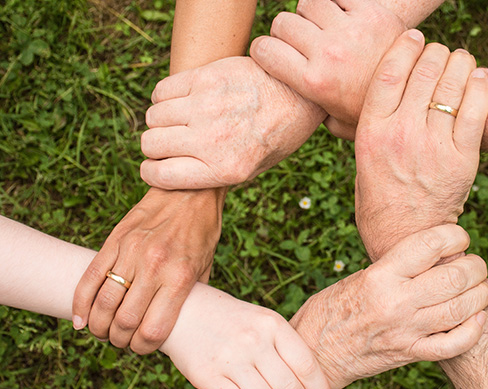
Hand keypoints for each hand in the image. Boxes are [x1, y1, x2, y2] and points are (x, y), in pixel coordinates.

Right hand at [72, 187, 224, 353]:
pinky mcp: (115, 239)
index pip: (153, 329)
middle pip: (124, 321)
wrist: (190, 190)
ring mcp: (132, 251)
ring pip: (103, 302)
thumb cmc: (202, 231)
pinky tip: (81, 318)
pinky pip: (90, 277)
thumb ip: (190, 295)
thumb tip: (177, 322)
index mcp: (180, 277)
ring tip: (103, 330)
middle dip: (119, 340)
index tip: (142, 347)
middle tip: (121, 340)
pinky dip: (80, 303)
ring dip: (99, 326)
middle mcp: (154, 266)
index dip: (143, 347)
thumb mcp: (205, 266)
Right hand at [140, 56, 325, 189]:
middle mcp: (213, 140)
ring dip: (161, 121)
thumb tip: (173, 174)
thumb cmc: (277, 135)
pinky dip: (164, 97)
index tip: (155, 166)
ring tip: (180, 120)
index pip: (160, 175)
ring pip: (153, 116)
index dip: (152, 172)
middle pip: (151, 144)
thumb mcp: (253, 169)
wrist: (300, 94)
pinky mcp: (206, 78)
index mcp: (225, 169)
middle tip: (171, 142)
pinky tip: (182, 100)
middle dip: (155, 146)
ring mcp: (207, 106)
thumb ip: (214, 174)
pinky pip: (162, 91)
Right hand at [161, 283, 330, 388]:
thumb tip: (308, 381)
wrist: (184, 310)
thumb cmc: (230, 319)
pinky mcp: (208, 377)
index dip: (319, 387)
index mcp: (271, 323)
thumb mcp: (261, 321)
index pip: (306, 364)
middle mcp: (253, 340)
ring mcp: (231, 359)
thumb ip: (283, 346)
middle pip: (289, 386)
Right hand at [250, 0, 405, 139]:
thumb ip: (309, 112)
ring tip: (324, 29)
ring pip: (308, 3)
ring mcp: (350, 30)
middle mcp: (328, 53)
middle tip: (302, 44)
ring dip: (311, 14)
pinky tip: (344, 20)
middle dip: (287, 32)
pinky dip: (337, 4)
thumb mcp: (336, 123)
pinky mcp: (372, 12)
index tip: (272, 54)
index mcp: (314, 82)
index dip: (264, 50)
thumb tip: (290, 106)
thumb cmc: (371, 111)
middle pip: (283, 23)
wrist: (418, 93)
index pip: (264, 49)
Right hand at [290, 224, 487, 388]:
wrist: (315, 350)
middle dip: (475, 266)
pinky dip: (473, 330)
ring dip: (481, 294)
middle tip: (475, 263)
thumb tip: (433, 255)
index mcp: (380, 276)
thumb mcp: (360, 277)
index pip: (430, 245)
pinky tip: (477, 317)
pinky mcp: (410, 354)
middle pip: (454, 277)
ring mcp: (406, 331)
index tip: (459, 236)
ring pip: (461, 309)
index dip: (455, 235)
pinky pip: (453, 344)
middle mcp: (396, 302)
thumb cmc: (332, 308)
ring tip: (482, 285)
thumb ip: (396, 267)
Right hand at [354, 30, 487, 260]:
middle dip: (434, 52)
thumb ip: (364, 126)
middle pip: (424, 71)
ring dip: (459, 63)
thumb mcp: (360, 159)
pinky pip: (476, 108)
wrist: (404, 237)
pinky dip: (479, 86)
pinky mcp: (462, 159)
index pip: (389, 72)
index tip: (413, 38)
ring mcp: (433, 146)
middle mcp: (401, 134)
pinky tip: (476, 79)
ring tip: (459, 60)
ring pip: (452, 84)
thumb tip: (365, 96)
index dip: (404, 46)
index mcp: (371, 132)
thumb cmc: (378, 198)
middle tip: (438, 52)